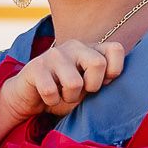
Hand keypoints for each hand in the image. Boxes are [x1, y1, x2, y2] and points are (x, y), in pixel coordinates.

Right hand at [0, 38, 123, 137]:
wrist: (28, 98)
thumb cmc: (63, 93)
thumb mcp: (87, 88)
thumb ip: (103, 81)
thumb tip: (119, 83)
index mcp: (89, 49)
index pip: (116, 49)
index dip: (114, 70)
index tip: (103, 82)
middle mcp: (74, 46)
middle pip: (98, 64)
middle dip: (92, 86)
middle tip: (80, 91)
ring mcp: (54, 55)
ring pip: (74, 83)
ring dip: (69, 98)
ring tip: (62, 95)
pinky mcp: (36, 67)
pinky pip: (51, 91)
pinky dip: (51, 101)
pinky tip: (47, 97)